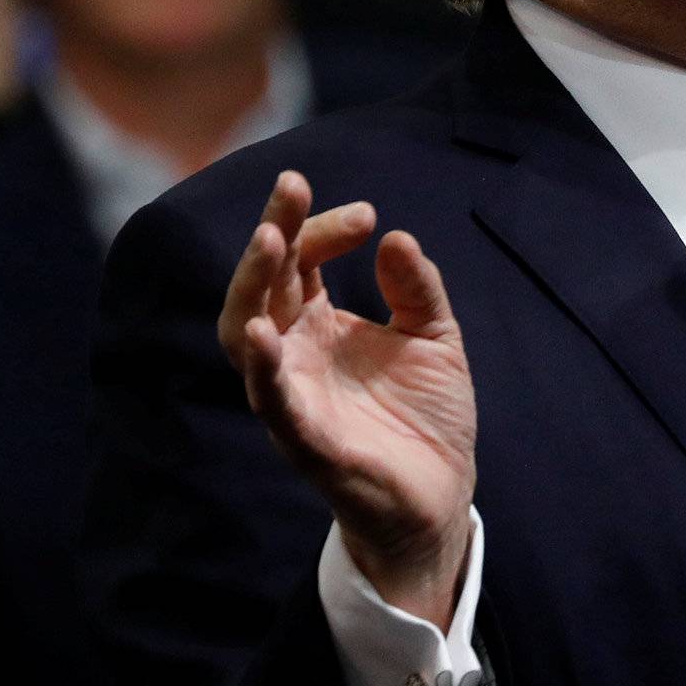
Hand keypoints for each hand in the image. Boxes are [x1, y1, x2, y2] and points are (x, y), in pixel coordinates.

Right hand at [219, 170, 476, 626]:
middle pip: (261, 286)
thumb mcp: (435, 339)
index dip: (322, 228)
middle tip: (293, 187)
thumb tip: (396, 237)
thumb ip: (417, 290)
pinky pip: (273, 403)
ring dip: (253, 286)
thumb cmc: (425, 418)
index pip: (300, 261)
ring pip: (246, 337)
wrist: (440, 499)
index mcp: (319, 326)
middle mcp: (294, 356)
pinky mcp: (306, 442)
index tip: (367, 217)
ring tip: (270, 241)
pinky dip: (263, 369)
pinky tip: (262, 333)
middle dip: (272, 234)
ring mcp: (293, 397)